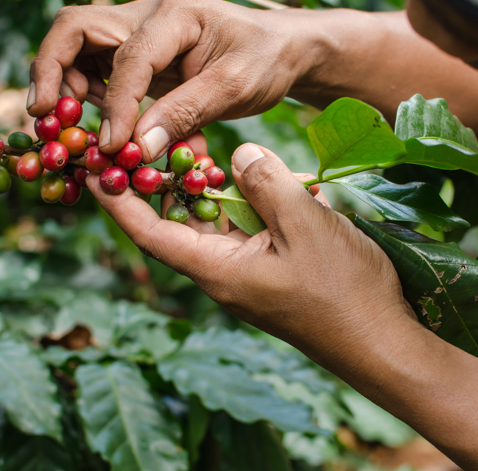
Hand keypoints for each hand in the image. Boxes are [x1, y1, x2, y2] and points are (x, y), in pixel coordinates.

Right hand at [28, 0, 319, 161]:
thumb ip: (185, 114)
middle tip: (44, 117)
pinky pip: (96, 70)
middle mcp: (146, 14)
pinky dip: (88, 97)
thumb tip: (136, 149)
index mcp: (175, 14)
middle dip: (51, 71)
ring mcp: (137, 32)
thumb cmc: (266, 61)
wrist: (282, 50)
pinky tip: (101, 128)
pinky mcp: (137, 54)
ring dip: (65, 86)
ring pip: (77, 48)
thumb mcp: (235, 88)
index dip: (116, 105)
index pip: (128, 56)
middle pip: (75, 29)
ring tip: (68, 127)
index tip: (112, 146)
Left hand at [87, 141, 418, 366]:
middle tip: (151, 136)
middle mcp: (223, 272)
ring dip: (209, 187)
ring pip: (214, 222)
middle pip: (177, 221)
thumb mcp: (304, 225)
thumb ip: (266, 183)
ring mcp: (248, 272)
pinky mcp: (272, 269)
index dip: (118, 200)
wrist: (383, 341)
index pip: (149, 232)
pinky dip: (246, 201)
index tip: (94, 166)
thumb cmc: (343, 291)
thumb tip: (238, 154)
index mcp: (216, 270)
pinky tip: (261, 176)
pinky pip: (246, 229)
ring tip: (199, 146)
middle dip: (163, 181)